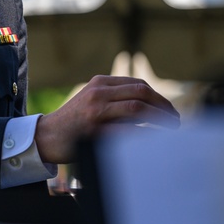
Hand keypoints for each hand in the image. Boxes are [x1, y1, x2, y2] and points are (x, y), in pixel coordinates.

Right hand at [34, 75, 180, 163]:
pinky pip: (129, 130)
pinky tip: (156, 141)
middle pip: (142, 92)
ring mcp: (96, 110)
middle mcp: (98, 93)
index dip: (160, 97)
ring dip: (161, 119)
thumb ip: (116, 100)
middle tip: (177, 120)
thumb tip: (152, 109)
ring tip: (172, 129)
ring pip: (138, 108)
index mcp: (99, 83)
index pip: (138, 84)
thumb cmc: (73, 122)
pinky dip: (147, 134)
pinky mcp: (95, 130)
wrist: (47, 136)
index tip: (170, 110)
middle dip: (165, 107)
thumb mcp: (92, 101)